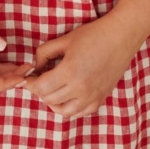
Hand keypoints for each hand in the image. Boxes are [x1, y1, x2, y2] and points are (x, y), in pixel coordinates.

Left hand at [21, 13, 142, 118]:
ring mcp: (91, 97)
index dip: (31, 83)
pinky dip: (69, 107)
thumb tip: (34, 67)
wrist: (120, 37)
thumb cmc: (92, 35)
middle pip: (49, 100)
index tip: (29, 77)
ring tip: (52, 88)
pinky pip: (79, 113)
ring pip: (63, 111)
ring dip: (53, 102)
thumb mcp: (64, 40)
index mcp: (69, 72)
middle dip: (40, 90)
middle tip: (39, 79)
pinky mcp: (100, 100)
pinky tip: (67, 94)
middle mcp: (80, 89)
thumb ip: (44, 53)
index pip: (41, 88)